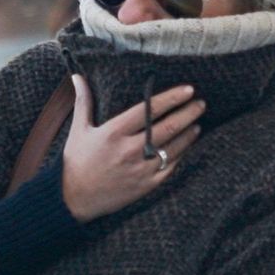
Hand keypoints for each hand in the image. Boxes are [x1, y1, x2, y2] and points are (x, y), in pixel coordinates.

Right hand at [61, 74, 203, 222]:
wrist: (73, 198)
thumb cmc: (76, 161)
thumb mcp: (79, 130)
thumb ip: (83, 101)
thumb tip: (78, 76)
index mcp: (114, 132)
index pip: (149, 110)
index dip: (172, 98)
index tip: (188, 90)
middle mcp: (130, 150)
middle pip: (167, 128)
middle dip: (188, 113)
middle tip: (201, 103)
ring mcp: (140, 169)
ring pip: (172, 148)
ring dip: (188, 134)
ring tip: (197, 123)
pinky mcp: (146, 186)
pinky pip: (169, 168)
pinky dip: (180, 155)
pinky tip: (186, 146)